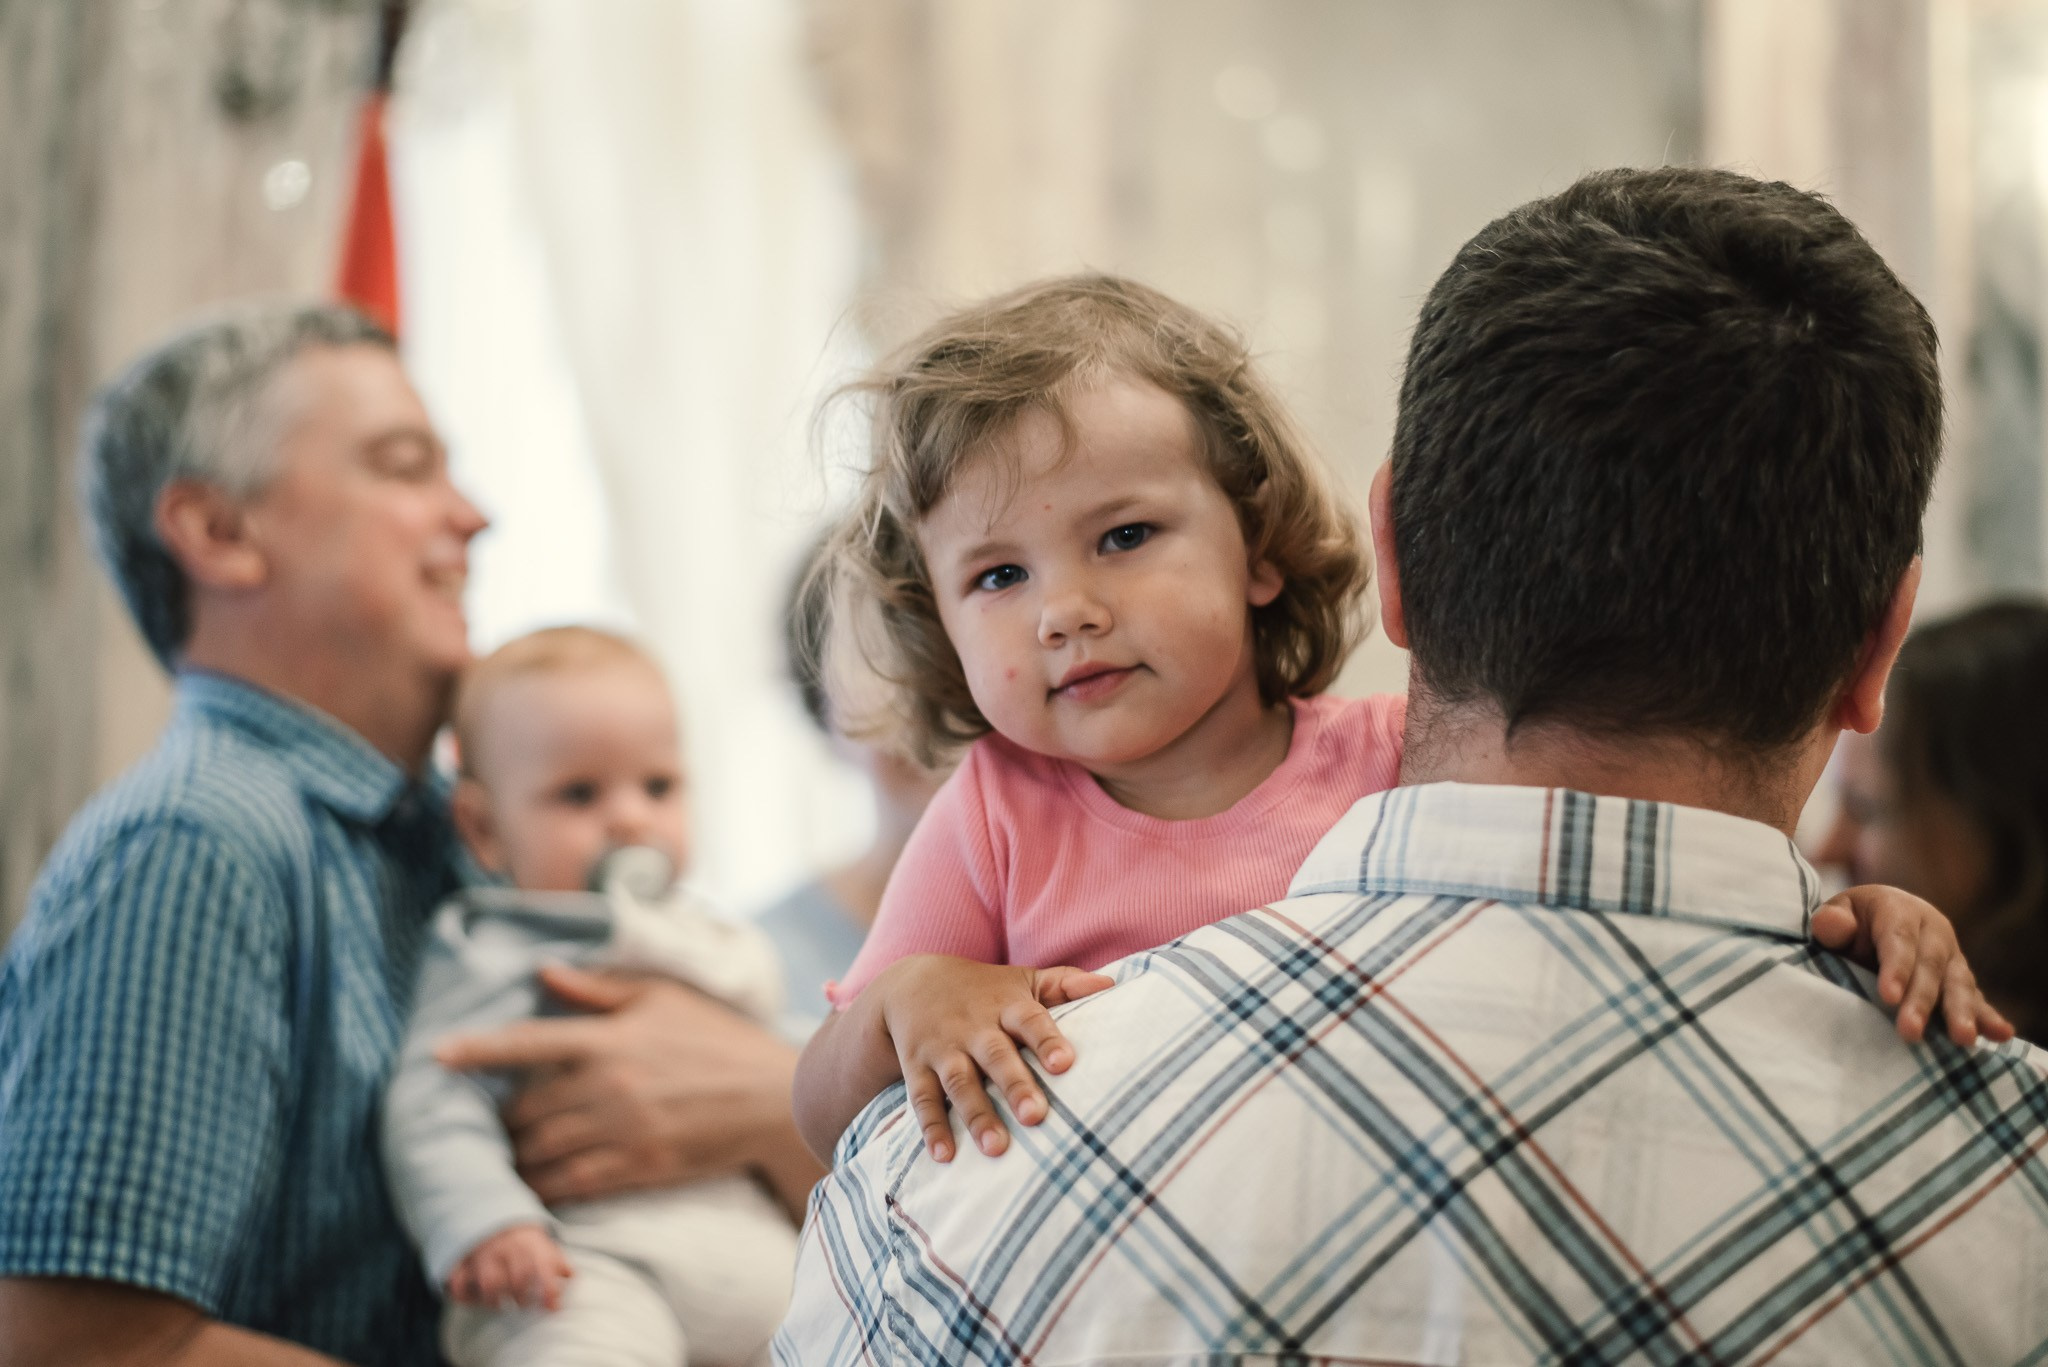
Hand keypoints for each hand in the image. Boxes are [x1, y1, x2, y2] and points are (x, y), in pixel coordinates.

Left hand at [434, 965, 806, 1205]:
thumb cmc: (718, 1040)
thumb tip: (544, 972)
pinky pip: (570, 1184)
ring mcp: (620, 1131)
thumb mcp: (664, 997)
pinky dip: (543, 1188)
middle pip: (525, 1109)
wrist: (773, 1099)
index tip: (438, 1056)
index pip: (527, 1042)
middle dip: (501, 1120)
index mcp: (609, 1038)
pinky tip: (533, 1187)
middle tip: (488, 1123)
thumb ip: (599, 988)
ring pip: (541, 1151)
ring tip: (505, 1157)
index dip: (477, 1050)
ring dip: (515, 1157)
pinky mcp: (636, 1168)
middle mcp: (607, 1086)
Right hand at [447, 1224, 570, 1310]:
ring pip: (488, 1284)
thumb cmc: (523, 1240)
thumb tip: (571, 1279)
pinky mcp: (463, 1261)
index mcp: (530, 1246)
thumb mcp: (545, 1245)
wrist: (494, 1215)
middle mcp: (507, 1250)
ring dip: (495, 1301)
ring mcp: (483, 1256)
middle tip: (523, 1305)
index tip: (552, 1308)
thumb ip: (558, 1263)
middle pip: (516, 1280)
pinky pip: (458, 1282)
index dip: (549, 1291)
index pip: (543, 1269)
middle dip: (522, 1299)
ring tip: (500, 1305)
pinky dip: (463, 1295)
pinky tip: (472, 1300)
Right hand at [873, 955, 1113, 1162]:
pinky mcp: (917, 1068)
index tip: (1066, 1063)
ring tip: (997, 1149)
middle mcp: (973, 1027)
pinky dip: (931, 1128)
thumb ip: (1065, 984)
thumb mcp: (1022, 979)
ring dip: (976, 1114)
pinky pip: (922, 1099)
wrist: (910, 983)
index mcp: (1005, 1005)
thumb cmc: (985, 989)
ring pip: (959, 1082)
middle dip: (1014, 1085)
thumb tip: (1112, 985)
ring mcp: (943, 1048)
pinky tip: (944, 1156)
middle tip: (1036, 1116)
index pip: (1030, 1019)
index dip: (1047, 1040)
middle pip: (995, 1055)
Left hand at [1812, 885, 2014, 1046]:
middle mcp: (1933, 930)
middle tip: (1911, 1032)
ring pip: (1958, 984)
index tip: (1888, 997)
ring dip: (1961, 1013)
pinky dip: (1988, 1017)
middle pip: (1930, 967)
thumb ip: (1831, 922)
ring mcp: (1951, 955)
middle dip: (1922, 1001)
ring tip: (1963, 1039)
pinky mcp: (1960, 978)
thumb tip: (1832, 924)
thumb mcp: (1835, 915)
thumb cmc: (1849, 923)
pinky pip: (1976, 998)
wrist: (1874, 921)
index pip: (1899, 940)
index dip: (1896, 968)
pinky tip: (2001, 1035)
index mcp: (1900, 909)